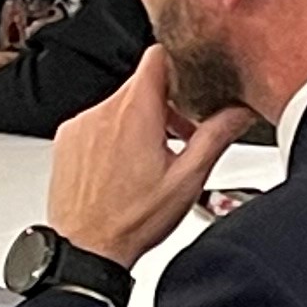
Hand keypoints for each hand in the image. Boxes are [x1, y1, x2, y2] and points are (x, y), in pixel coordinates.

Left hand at [44, 48, 250, 267]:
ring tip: (150, 161)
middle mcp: (104, 112)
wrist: (87, 250)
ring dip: (138, 122)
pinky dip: (112, 137)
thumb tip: (239, 112)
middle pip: (141, 85)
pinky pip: (95, 123)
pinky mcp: (66, 140)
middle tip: (180, 137)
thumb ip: (216, 136)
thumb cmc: (132, 221)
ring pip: (118, 106)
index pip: (158, 55)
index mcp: (136, 112)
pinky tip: (123, 169)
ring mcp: (81, 125)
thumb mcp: (188, 179)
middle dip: (165, 105)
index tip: (190, 79)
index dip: (179, 62)